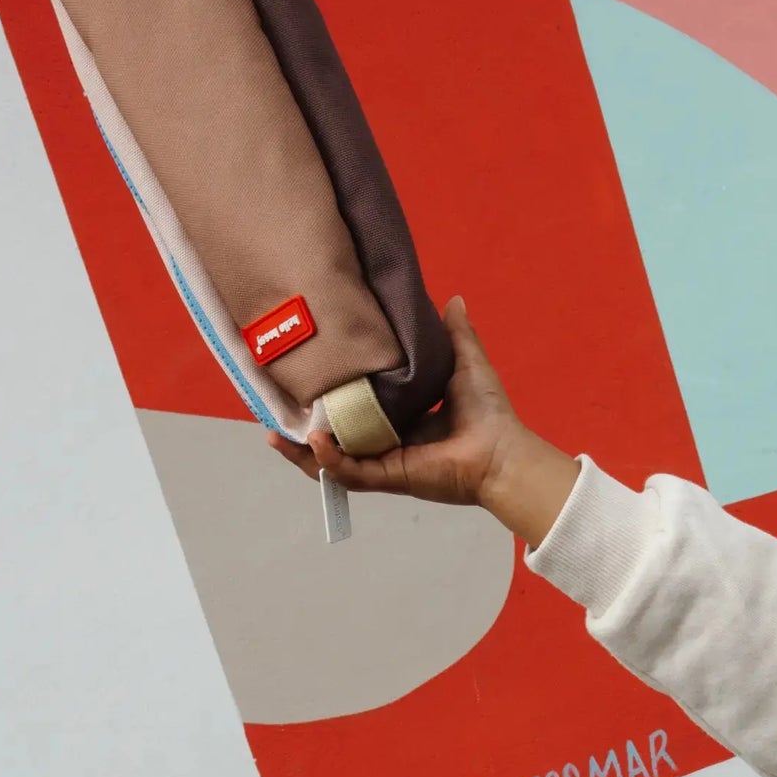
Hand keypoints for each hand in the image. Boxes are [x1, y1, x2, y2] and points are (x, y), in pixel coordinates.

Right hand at [267, 295, 580, 544]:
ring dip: (303, 451)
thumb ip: (454, 334)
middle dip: (302, 430)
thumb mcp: (464, 362)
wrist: (503, 451)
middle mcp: (389, 443)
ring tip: (274, 435)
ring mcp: (386, 463)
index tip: (301, 381)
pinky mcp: (390, 477)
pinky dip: (329, 460)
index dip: (327, 400)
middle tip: (273, 411)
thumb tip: (452, 299)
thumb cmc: (489, 412)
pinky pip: (350, 473)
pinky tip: (314, 441)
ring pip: (332, 463)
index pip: (354, 411)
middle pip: (334, 440)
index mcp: (402, 420)